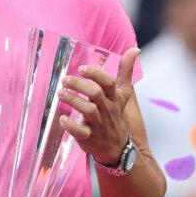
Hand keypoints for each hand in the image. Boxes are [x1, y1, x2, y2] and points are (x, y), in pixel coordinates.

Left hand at [58, 47, 139, 166]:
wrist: (117, 146)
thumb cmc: (115, 113)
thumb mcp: (122, 93)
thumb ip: (126, 71)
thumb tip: (134, 49)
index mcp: (114, 98)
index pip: (109, 83)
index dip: (96, 75)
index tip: (82, 69)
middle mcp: (107, 110)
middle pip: (96, 95)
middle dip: (79, 86)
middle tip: (65, 80)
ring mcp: (99, 124)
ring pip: (88, 111)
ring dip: (73, 101)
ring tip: (61, 93)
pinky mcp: (89, 137)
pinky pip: (81, 132)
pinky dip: (71, 125)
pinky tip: (62, 118)